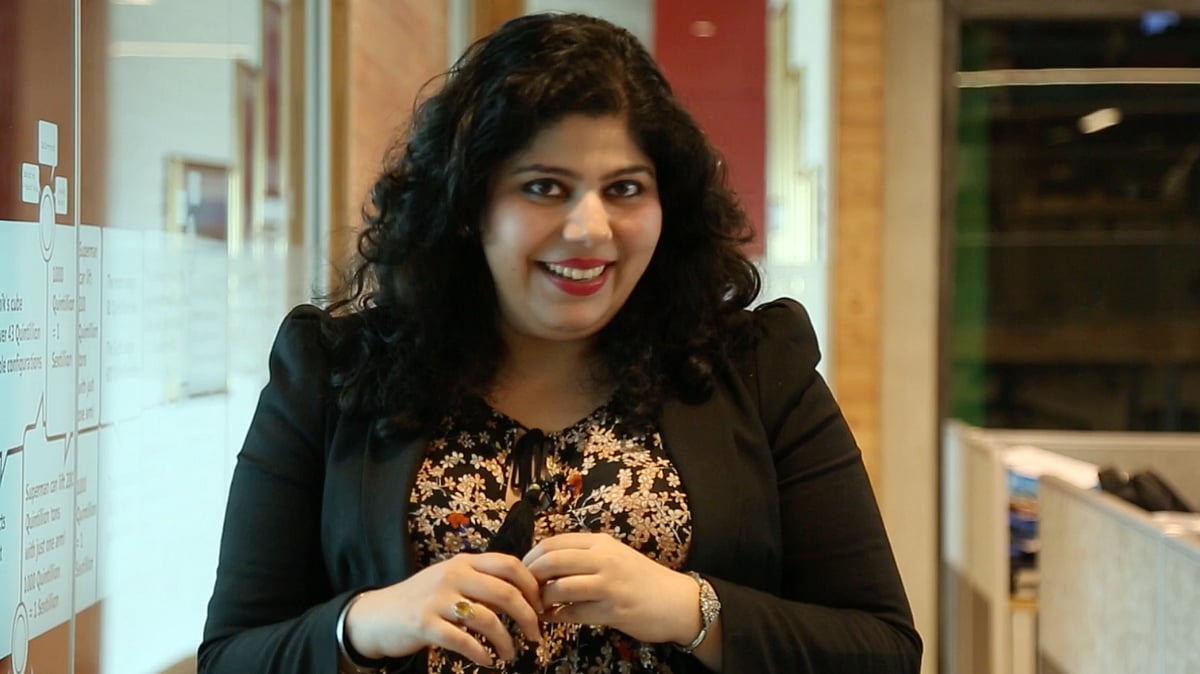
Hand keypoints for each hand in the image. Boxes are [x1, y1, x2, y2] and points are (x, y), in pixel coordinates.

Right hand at [345, 553, 542, 666]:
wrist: (377, 616)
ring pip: (487, 618)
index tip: (541, 606)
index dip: (532, 585)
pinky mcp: (425, 624)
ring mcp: (438, 599)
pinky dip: (481, 653)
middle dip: (527, 616)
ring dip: (505, 641)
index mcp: (464, 562)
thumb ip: (481, 582)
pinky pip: (463, 640)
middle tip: (535, 634)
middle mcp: (453, 575)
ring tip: (510, 654)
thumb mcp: (451, 580)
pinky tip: (487, 661)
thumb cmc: (422, 600)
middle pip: (505, 591)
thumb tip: (524, 594)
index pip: (510, 564)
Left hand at [521, 533, 700, 644]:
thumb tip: (545, 564)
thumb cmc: (641, 579)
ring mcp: (609, 584)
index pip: (554, 542)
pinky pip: (574, 613)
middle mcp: (604, 558)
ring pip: (560, 588)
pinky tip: (551, 618)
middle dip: (531, 577)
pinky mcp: (613, 610)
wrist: (677, 601)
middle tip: (525, 590)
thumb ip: (584, 556)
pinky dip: (557, 617)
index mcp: (601, 542)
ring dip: (542, 600)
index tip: (523, 570)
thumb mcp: (614, 557)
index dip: (531, 557)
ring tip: (538, 606)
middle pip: (552, 561)